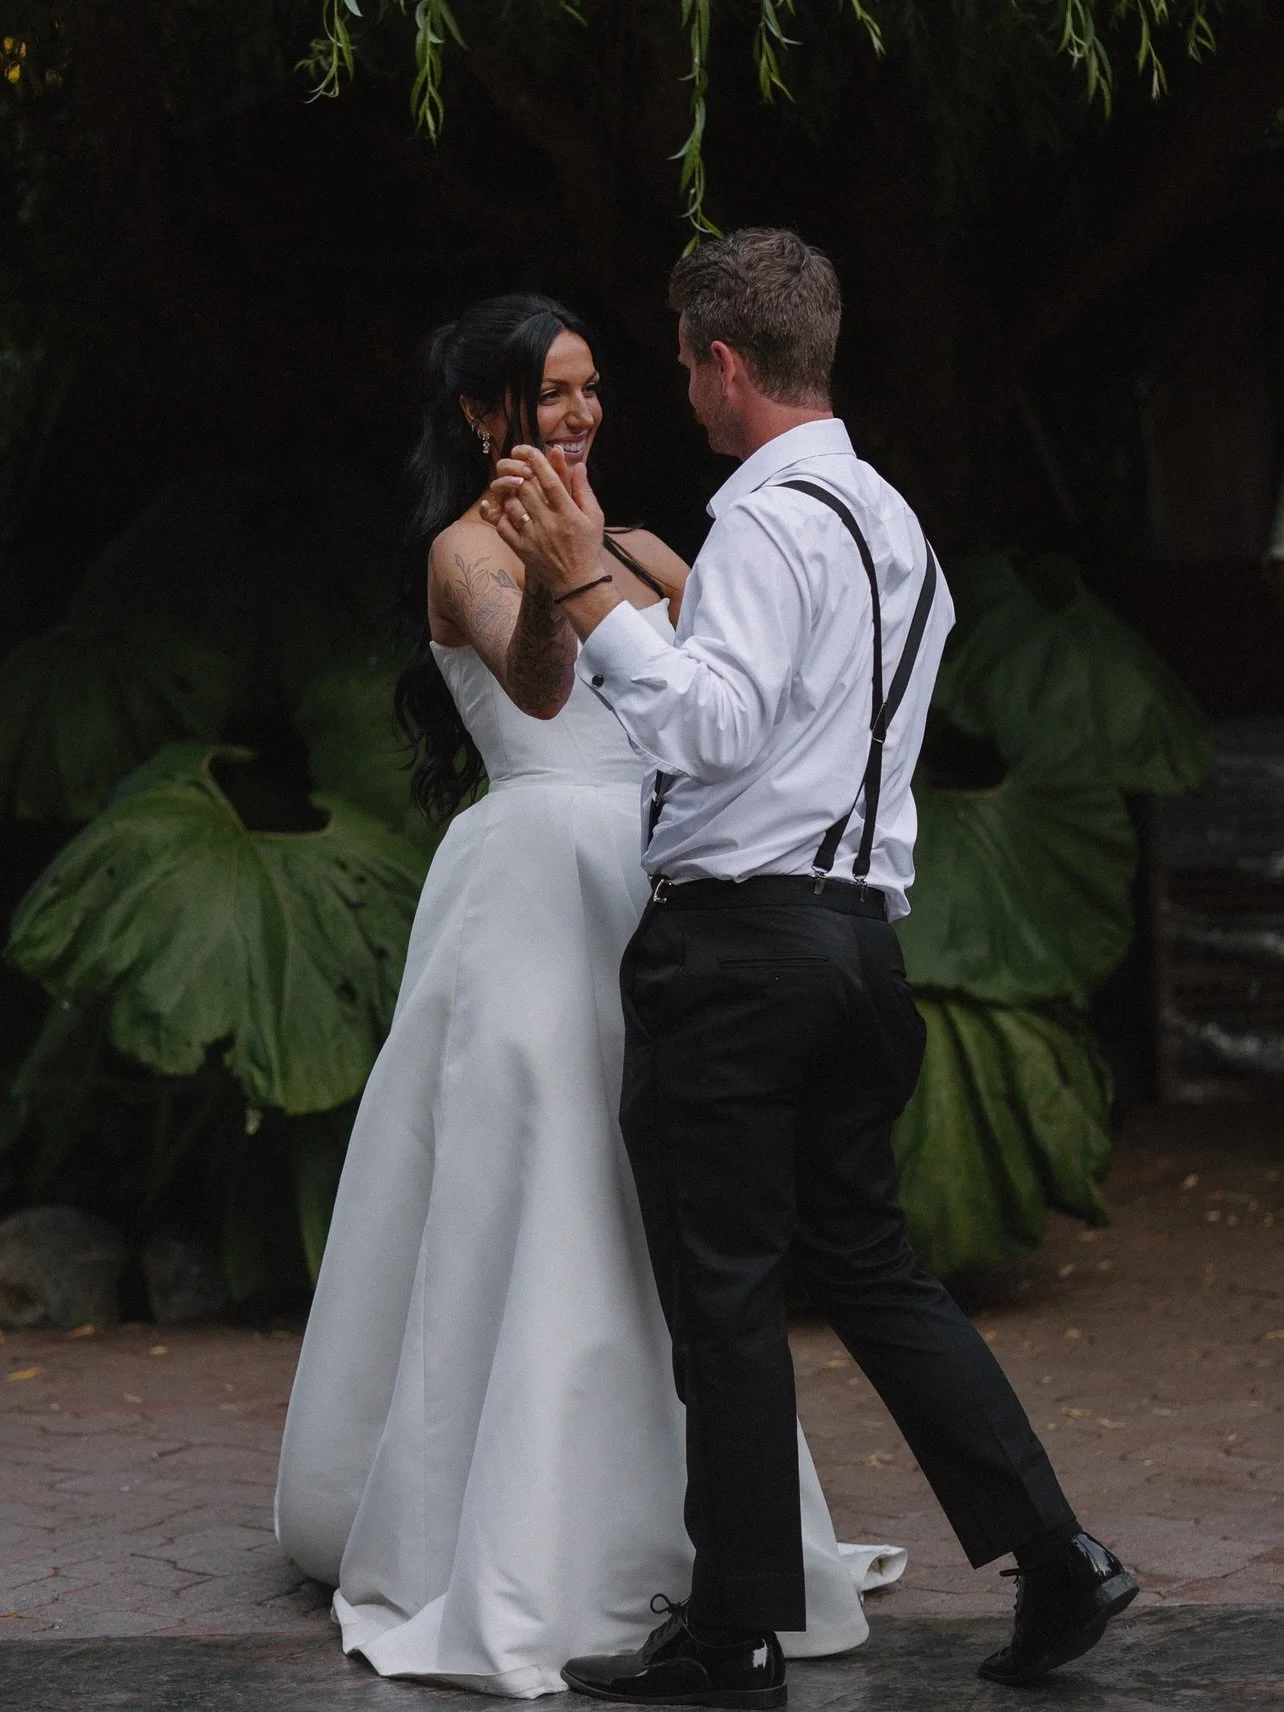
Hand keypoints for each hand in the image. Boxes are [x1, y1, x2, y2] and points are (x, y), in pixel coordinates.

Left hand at [488, 445, 603, 597]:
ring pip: (511, 506)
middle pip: (526, 490)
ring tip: (516, 491)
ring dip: (510, 494)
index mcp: (568, 514)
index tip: (528, 450)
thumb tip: (577, 464)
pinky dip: (500, 515)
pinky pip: (502, 527)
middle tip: (521, 472)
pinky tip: (505, 509)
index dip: (537, 463)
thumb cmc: (587, 546)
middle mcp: (549, 524)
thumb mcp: (594, 517)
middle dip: (521, 476)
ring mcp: (532, 538)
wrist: (577, 582)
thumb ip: (583, 490)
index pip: (550, 482)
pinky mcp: (521, 549)